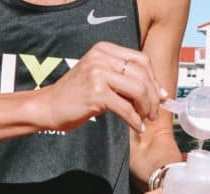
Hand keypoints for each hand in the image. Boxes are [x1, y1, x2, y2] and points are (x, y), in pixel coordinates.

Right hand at [37, 41, 165, 132]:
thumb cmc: (77, 96)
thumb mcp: (102, 80)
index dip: (154, 80)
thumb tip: (159, 93)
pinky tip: (137, 127)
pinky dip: (135, 120)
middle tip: (153, 113)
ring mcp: (98, 73)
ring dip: (147, 108)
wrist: (50, 107)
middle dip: (153, 98)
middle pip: (143, 76)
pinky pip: (126, 108)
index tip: (159, 97)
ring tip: (146, 119)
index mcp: (104, 49)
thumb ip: (126, 82)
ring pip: (138, 90)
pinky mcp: (96, 93)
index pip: (141, 60)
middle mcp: (101, 57)